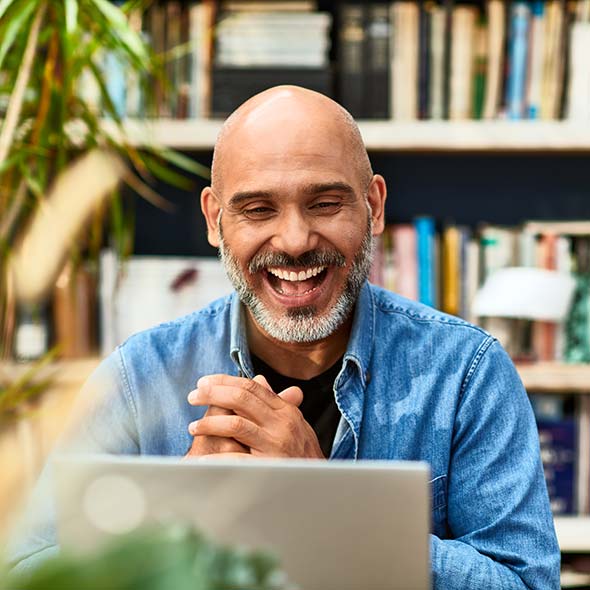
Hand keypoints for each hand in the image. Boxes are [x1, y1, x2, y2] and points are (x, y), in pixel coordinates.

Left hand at [187, 374, 324, 458]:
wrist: (321, 486)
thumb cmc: (304, 456)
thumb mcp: (295, 425)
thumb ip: (276, 403)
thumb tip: (259, 380)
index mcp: (286, 411)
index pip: (252, 387)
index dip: (225, 381)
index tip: (204, 382)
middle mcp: (282, 422)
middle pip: (242, 397)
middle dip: (213, 393)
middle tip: (193, 396)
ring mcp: (277, 443)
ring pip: (237, 422)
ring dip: (210, 421)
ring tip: (193, 426)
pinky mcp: (270, 464)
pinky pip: (237, 452)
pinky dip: (216, 449)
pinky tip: (201, 451)